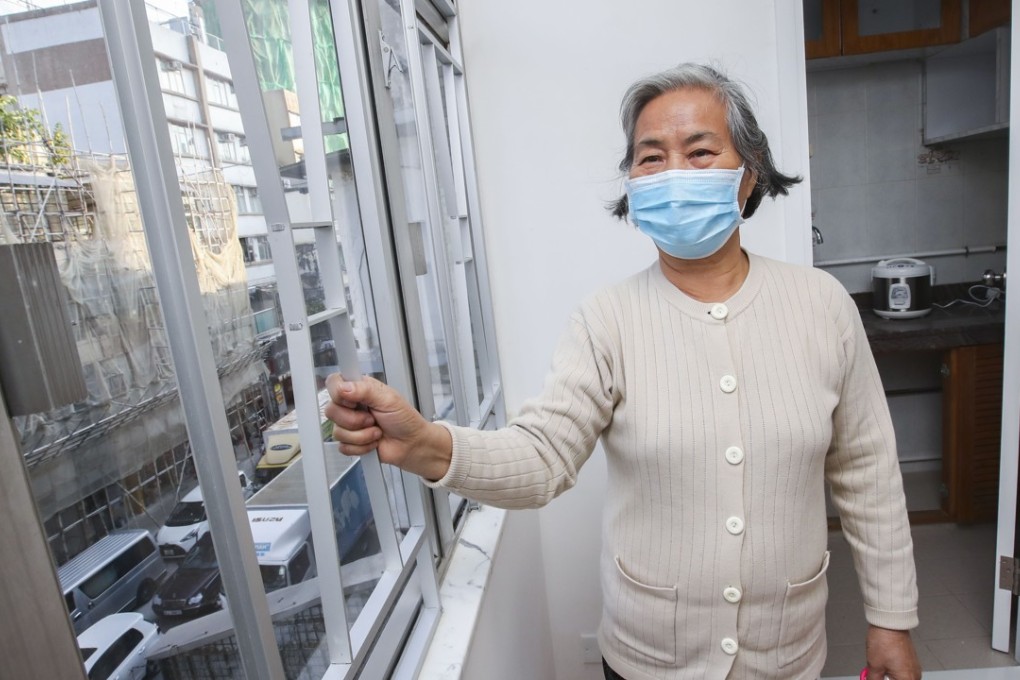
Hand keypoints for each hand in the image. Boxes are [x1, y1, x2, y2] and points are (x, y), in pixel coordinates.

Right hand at [324, 373, 452, 480]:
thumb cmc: (405, 419)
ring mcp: (350, 425)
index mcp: (359, 389)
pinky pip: (343, 447)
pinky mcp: (351, 442)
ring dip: (362, 435)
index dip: (338, 394)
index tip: (355, 402)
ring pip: (337, 432)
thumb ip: (365, 390)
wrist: (413, 444)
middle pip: (331, 410)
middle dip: (355, 420)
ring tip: (377, 431)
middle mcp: (351, 405)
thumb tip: (343, 387)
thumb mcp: (388, 399)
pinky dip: (361, 447)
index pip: (334, 383)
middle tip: (372, 419)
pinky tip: (373, 442)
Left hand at [865, 625, 921, 679]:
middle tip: (876, 673)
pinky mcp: (911, 660)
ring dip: (889, 675)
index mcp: (907, 679)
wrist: (890, 624)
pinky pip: (901, 670)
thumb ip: (874, 679)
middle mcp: (914, 675)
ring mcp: (914, 667)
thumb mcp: (874, 666)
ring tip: (880, 666)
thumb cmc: (885, 640)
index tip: (876, 677)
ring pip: (899, 677)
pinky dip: (892, 669)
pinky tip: (884, 662)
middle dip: (885, 678)